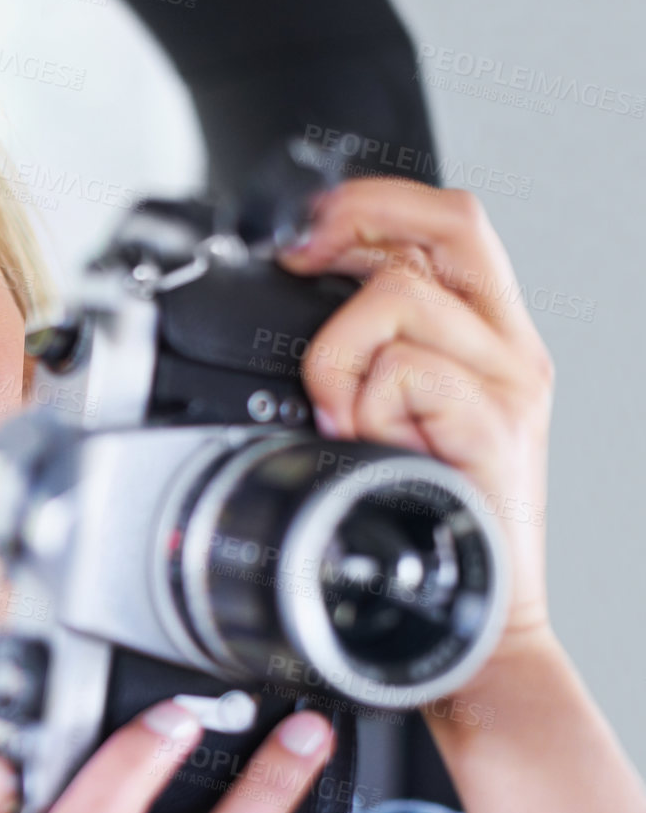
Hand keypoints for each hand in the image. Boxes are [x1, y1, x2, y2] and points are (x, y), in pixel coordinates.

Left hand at [275, 177, 555, 654]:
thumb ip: (370, 352)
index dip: (375, 202)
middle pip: (452, 222)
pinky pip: (407, 371)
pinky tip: (361, 439)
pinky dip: (362, 401)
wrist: (474, 611)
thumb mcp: (392, 415)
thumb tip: (309, 298)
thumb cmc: (427, 518)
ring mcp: (509, 384)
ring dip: (338, 350)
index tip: (307, 231)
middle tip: (302, 260)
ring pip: (402, 297)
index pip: (449, 222)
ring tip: (336, 410)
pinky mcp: (496, 426)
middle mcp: (510, 348)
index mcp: (488, 336)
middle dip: (360, 221)